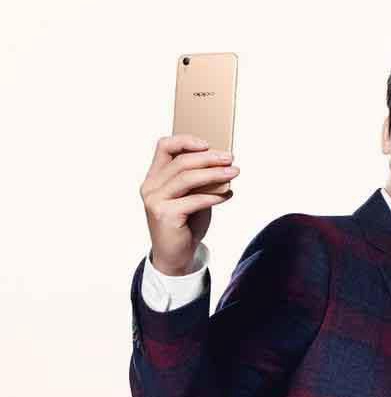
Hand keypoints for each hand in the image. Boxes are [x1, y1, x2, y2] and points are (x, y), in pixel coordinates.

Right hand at [139, 134, 239, 274]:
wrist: (175, 256)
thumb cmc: (185, 223)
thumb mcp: (191, 195)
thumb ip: (198, 179)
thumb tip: (221, 162)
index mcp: (155, 177)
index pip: (164, 146)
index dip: (185, 140)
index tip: (207, 144)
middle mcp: (151, 186)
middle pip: (181, 162)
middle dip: (209, 158)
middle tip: (230, 158)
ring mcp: (155, 200)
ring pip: (187, 178)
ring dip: (214, 173)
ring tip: (234, 172)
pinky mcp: (164, 215)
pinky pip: (194, 199)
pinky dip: (214, 195)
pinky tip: (228, 194)